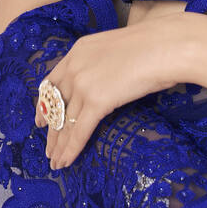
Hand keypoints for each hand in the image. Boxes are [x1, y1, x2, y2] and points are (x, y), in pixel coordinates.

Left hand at [34, 14, 184, 169]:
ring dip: (59, 145)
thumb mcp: (117, 49)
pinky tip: (66, 161)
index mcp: (78, 51)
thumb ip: (103, 65)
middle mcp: (74, 67)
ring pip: (65, 122)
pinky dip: (71, 149)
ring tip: (56, 162)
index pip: (52, 83)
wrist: (166, 45)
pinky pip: (79, 130)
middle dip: (51, 131)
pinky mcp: (96, 101)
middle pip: (55, 106)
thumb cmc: (154, 45)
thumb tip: (106, 83)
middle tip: (47, 149)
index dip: (45, 105)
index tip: (40, 120)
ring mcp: (83, 84)